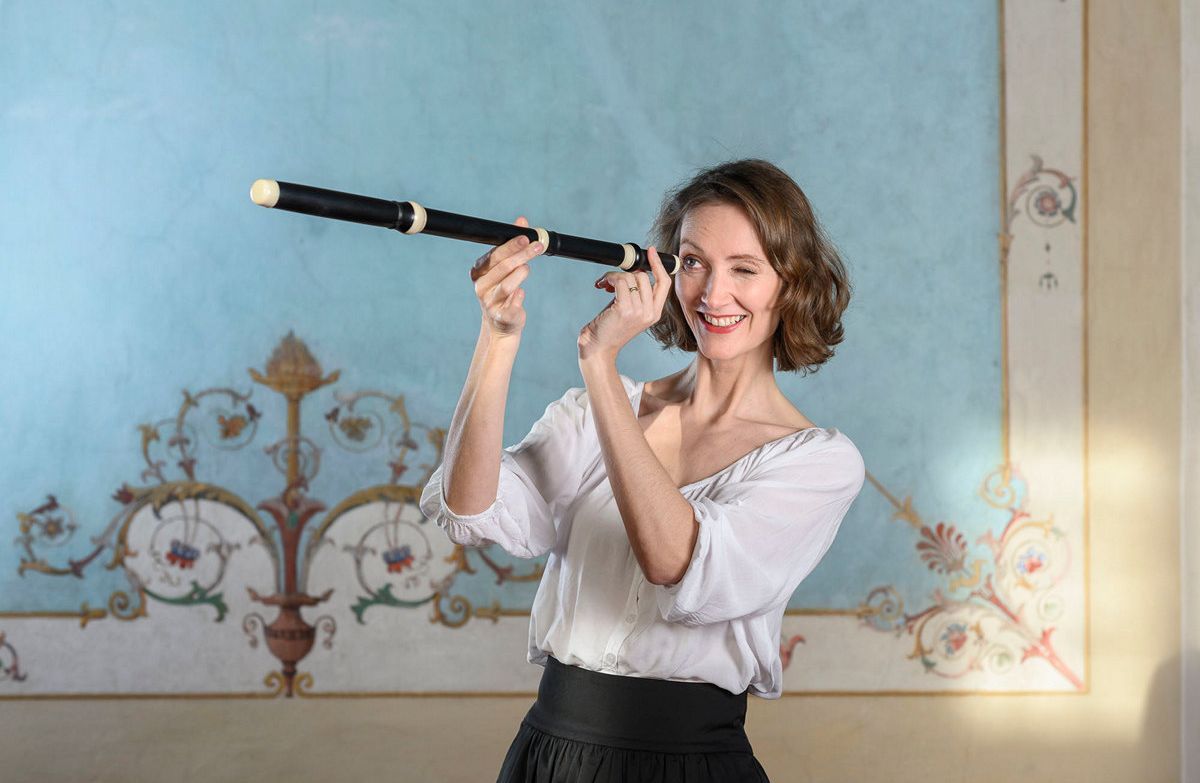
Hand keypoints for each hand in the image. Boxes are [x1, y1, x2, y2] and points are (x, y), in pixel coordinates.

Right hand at [471, 217, 543, 337]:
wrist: (501, 325)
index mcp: (479, 272)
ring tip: (527, 269)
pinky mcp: (501, 316)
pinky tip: (521, 294)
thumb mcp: (506, 267)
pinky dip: (520, 296)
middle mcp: (481, 286)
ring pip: (507, 285)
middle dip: (522, 254)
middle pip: (503, 267)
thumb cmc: (503, 292)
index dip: (511, 245)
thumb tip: (522, 221)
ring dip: (521, 274)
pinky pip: (513, 304)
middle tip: (538, 246)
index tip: (526, 237)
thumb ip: (512, 245)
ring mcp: (489, 302)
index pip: (495, 254)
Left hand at [578, 247, 670, 362]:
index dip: (658, 265)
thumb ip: (636, 294)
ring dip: (614, 276)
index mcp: (654, 313)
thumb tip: (633, 272)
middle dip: (626, 273)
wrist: (598, 349)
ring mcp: (638, 311)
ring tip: (605, 284)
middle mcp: (649, 313)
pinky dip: (608, 278)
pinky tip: (601, 285)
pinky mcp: (624, 309)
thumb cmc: (609, 329)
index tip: (651, 252)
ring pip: (631, 277)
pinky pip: (619, 281)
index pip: (664, 283)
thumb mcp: (629, 312)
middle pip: (644, 276)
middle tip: (612, 280)